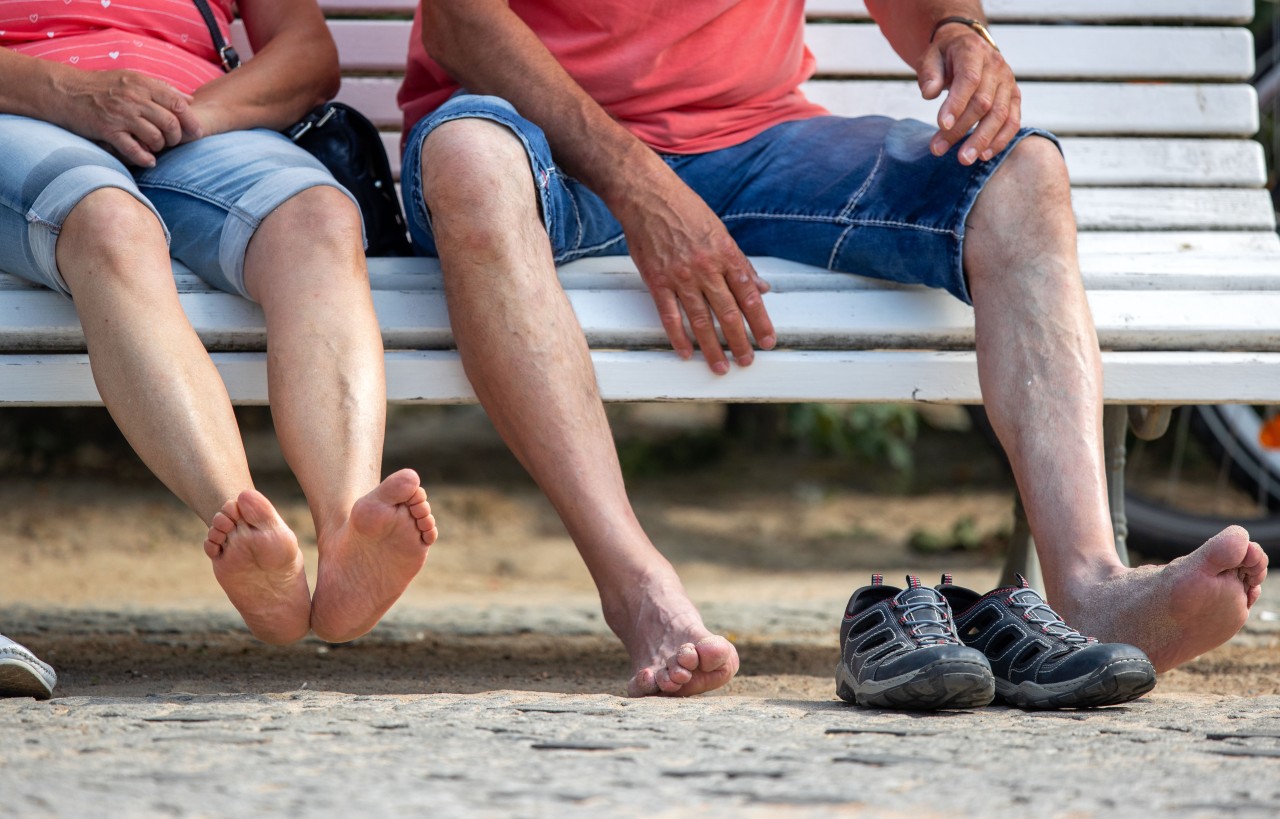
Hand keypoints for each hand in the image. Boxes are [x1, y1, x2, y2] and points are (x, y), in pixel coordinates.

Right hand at [54, 70, 201, 166]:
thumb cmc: (102, 86)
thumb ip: (162, 88)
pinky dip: (145, 158)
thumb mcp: (133, 79)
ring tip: (157, 147)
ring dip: (160, 146)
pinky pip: (133, 150)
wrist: (64, 91)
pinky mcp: (107, 130)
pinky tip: (148, 160)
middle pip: (170, 123)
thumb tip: (190, 100)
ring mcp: (120, 115)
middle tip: (174, 142)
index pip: (178, 104)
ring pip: (155, 137)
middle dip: (177, 137)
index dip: (191, 121)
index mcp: (142, 84)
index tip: (197, 132)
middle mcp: (133, 98)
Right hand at [617, 180, 775, 374]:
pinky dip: (678, 336)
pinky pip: (670, 315)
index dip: (760, 321)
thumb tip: (762, 287)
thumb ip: (741, 263)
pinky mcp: (657, 280)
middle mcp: (706, 268)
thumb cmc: (685, 210)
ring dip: (711, 347)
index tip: (768, 341)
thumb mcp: (720, 232)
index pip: (749, 296)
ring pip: (701, 319)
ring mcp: (680, 276)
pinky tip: (685, 353)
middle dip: (739, 341)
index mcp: (726, 255)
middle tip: (747, 361)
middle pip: (728, 312)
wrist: (648, 196)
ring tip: (720, 367)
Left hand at [917, 25, 1020, 164]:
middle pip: (983, 102)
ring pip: (1000, 115)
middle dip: (960, 129)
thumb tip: (929, 93)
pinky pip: (1013, 121)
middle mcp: (996, 66)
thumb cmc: (945, 56)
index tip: (941, 125)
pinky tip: (983, 155)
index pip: (969, 79)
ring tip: (964, 159)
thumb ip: (929, 74)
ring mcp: (1008, 82)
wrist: (967, 46)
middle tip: (938, 150)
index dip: (956, 103)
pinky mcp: (1014, 97)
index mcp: (973, 52)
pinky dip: (1000, 140)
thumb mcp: (930, 57)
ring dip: (982, 140)